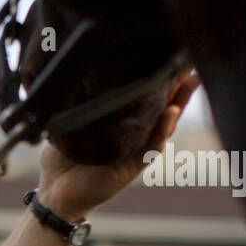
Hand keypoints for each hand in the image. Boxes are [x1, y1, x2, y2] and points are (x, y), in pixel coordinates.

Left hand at [36, 67, 202, 219]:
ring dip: (180, 101)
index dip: (157, 76)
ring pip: (165, 122)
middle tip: (189, 59)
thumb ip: (80, 104)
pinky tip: (171, 110)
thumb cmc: (61, 159)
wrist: (54, 193)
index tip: (167, 52)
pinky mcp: (134, 165)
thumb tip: (81, 73)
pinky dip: (163, 127)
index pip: (143, 96)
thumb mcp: (70, 124)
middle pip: (163, 104)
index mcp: (119, 123)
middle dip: (177, 82)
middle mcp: (133, 135)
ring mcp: (136, 150)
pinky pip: (152, 145)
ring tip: (190, 80)